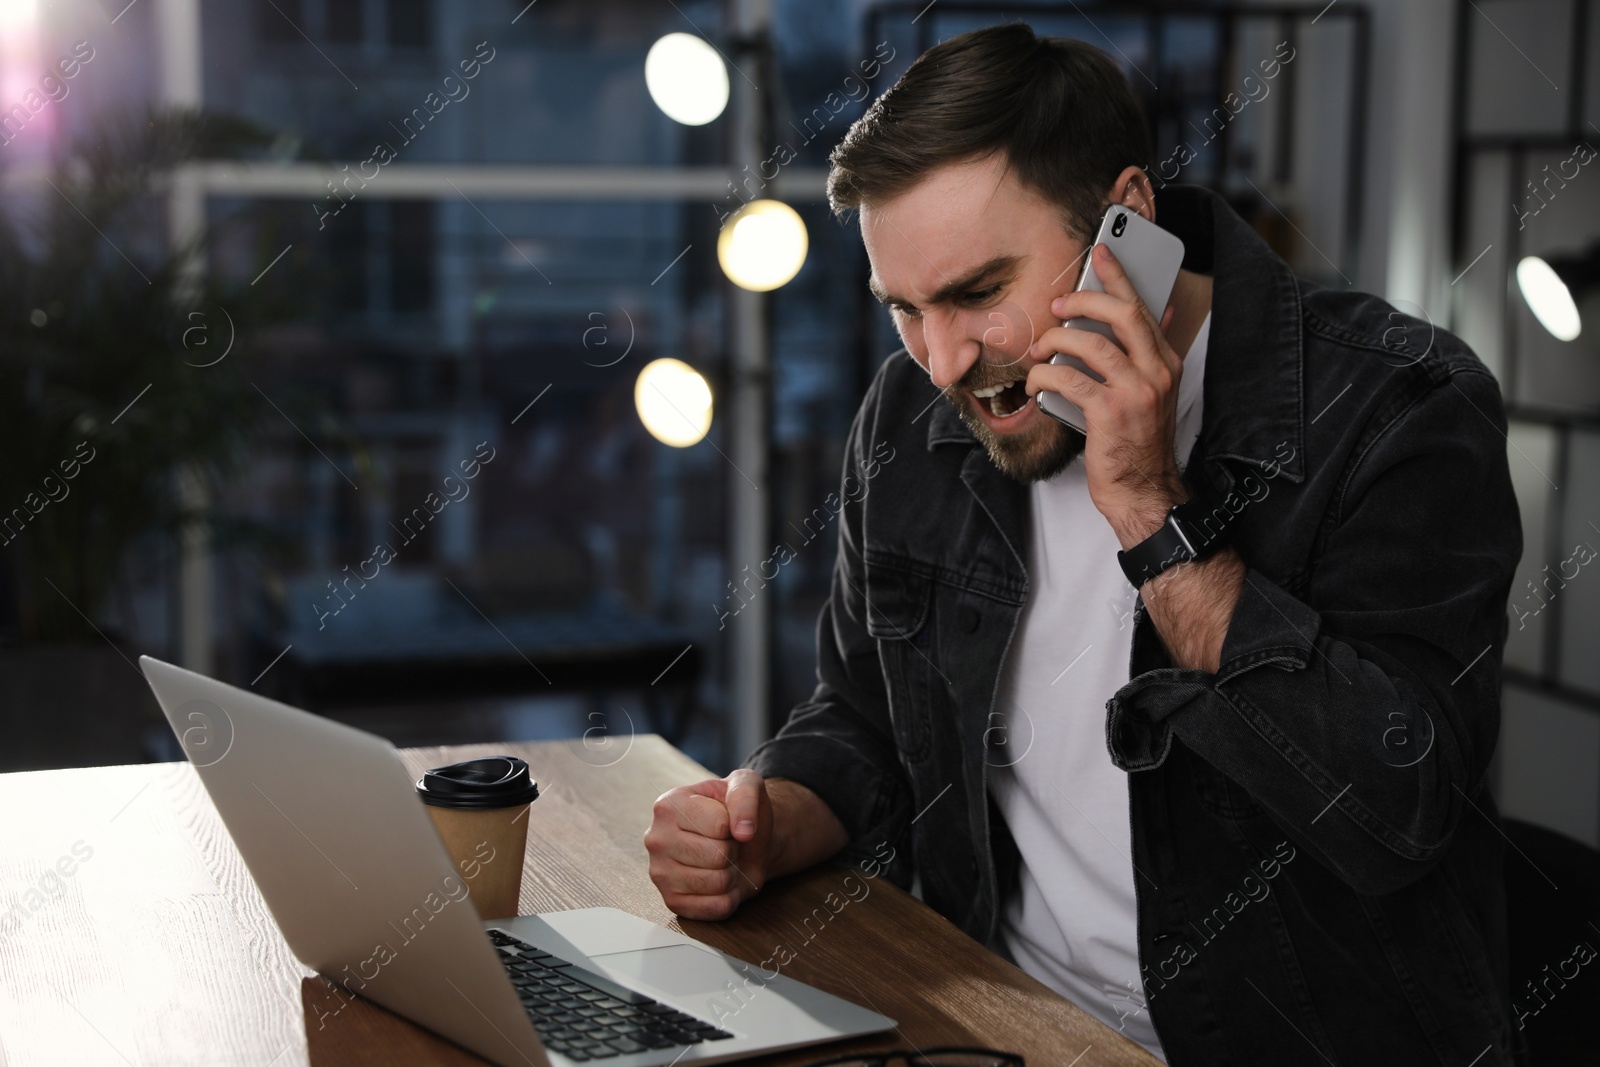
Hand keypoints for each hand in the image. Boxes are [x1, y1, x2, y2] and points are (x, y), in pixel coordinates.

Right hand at [644, 769, 772, 920]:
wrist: (741, 838)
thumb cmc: (736, 811)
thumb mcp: (746, 784)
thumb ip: (746, 796)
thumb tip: (744, 832)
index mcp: (668, 805)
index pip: (720, 825)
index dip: (736, 824)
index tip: (727, 821)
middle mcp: (656, 839)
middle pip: (718, 856)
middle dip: (734, 850)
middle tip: (726, 843)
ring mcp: (660, 873)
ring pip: (718, 883)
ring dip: (733, 873)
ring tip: (723, 860)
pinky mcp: (672, 902)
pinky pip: (717, 907)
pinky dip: (730, 896)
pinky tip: (720, 882)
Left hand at [1023, 242, 1187, 544]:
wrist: (1143, 491)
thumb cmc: (1135, 443)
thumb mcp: (1148, 394)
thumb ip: (1143, 357)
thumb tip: (1157, 314)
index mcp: (1165, 363)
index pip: (1143, 308)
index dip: (1119, 277)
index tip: (1101, 252)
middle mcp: (1156, 373)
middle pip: (1123, 316)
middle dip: (1086, 300)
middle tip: (1059, 303)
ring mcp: (1136, 393)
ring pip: (1091, 345)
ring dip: (1058, 342)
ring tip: (1041, 350)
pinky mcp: (1110, 413)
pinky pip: (1070, 379)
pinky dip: (1047, 376)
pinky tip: (1038, 382)